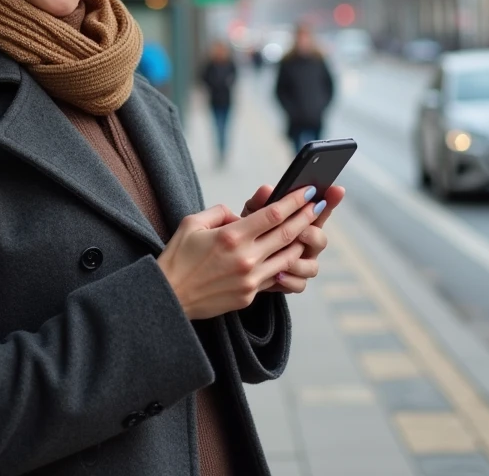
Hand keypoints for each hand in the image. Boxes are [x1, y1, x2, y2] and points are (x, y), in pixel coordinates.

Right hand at [157, 184, 320, 319]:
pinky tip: (288, 255)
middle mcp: (245, 258)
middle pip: (287, 234)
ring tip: (308, 230)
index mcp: (231, 236)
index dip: (294, 201)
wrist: (170, 297)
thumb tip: (239, 214)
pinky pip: (274, 277)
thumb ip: (220, 212)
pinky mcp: (249, 296)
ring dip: (300, 242)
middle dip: (306, 217)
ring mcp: (249, 280)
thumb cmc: (178, 256)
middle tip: (319, 205)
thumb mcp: (192, 223)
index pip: (273, 214)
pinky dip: (283, 264)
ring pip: (287, 258)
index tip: (308, 192)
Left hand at [242, 184, 344, 293]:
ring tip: (282, 257)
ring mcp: (302, 264)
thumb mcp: (250, 216)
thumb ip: (258, 204)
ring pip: (312, 266)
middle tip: (300, 231)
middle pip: (320, 239)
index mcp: (300, 223)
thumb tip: (267, 189)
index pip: (319, 209)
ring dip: (299, 261)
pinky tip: (278, 274)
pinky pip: (300, 284)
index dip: (331, 200)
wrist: (234, 265)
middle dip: (311, 234)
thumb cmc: (246, 234)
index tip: (336, 189)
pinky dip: (290, 280)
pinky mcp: (293, 283)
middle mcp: (306, 244)